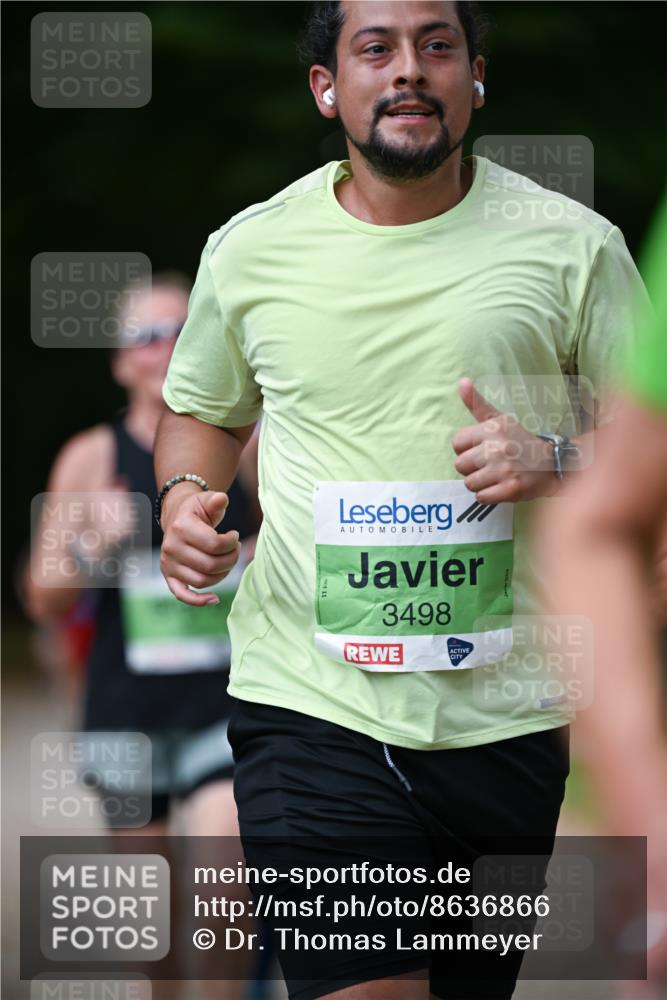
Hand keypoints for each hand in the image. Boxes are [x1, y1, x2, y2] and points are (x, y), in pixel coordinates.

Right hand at [160, 487, 240, 606]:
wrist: (178, 518)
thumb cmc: (197, 511)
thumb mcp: (207, 501)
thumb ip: (216, 500)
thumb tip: (221, 499)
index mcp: (181, 527)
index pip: (214, 544)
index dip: (231, 543)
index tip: (234, 536)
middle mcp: (171, 547)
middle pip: (210, 565)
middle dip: (231, 559)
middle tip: (236, 550)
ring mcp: (168, 564)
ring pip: (202, 581)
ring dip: (222, 575)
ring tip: (228, 561)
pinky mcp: (169, 576)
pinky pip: (182, 595)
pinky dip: (198, 600)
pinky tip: (214, 599)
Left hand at [452, 378, 559, 502]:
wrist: (552, 464)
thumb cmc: (520, 441)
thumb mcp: (500, 419)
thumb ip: (477, 403)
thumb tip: (461, 381)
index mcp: (492, 428)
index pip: (456, 443)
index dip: (467, 449)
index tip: (483, 449)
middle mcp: (497, 447)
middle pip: (460, 466)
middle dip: (473, 468)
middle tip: (492, 464)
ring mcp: (504, 469)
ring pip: (469, 483)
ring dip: (481, 483)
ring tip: (497, 476)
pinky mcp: (510, 489)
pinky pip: (481, 497)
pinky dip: (489, 495)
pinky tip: (501, 487)